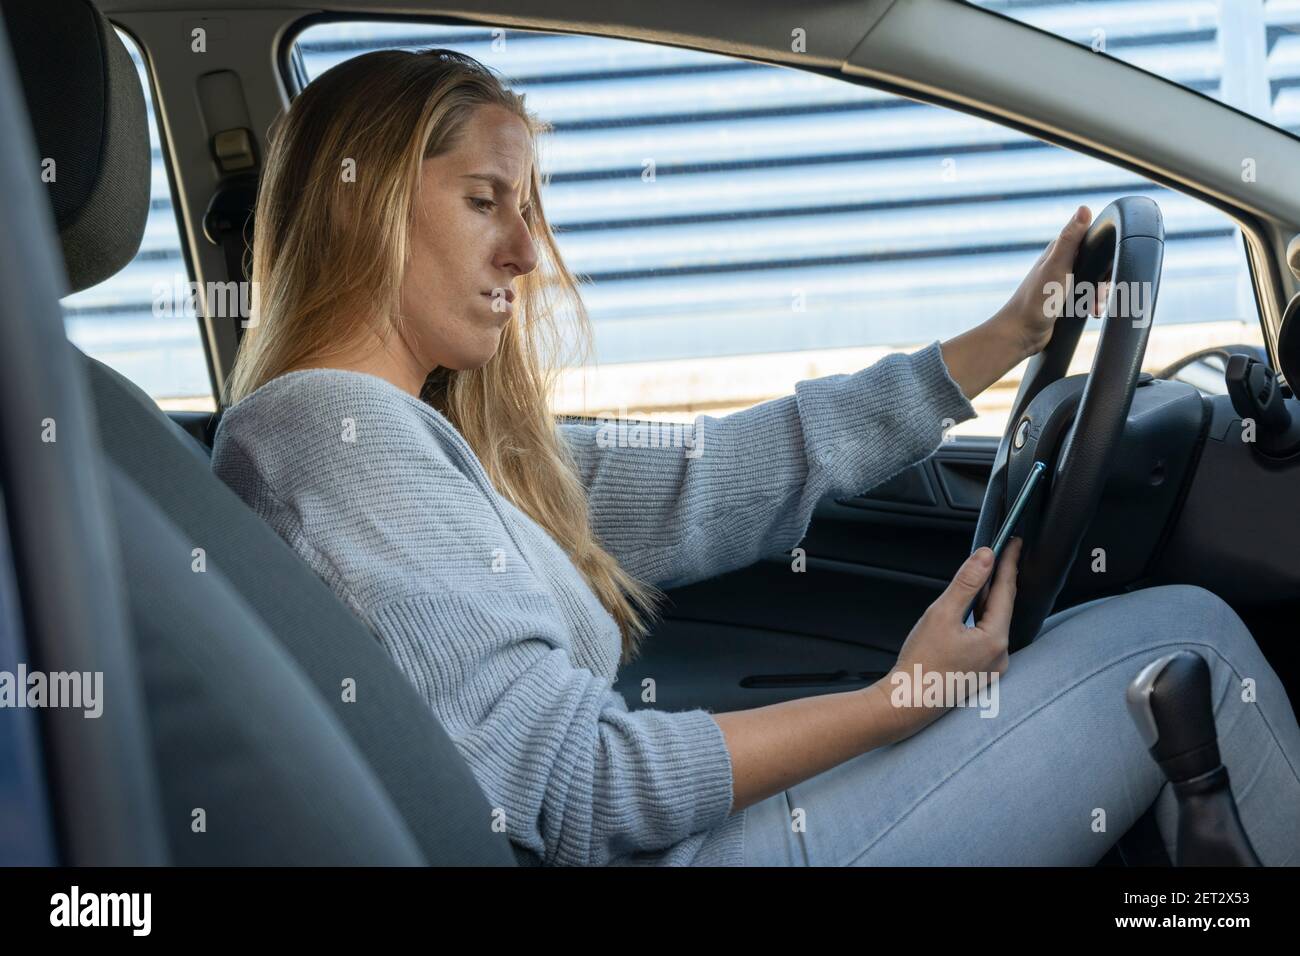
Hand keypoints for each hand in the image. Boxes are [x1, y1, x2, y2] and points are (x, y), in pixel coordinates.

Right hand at [880, 537, 1021, 736]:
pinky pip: (986, 640)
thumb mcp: (942, 614)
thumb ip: (966, 583)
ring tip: (978, 583)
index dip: (1009, 563)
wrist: (907, 702)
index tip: (1014, 543)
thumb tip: (985, 557)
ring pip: (993, 624)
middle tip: (997, 556)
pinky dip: (979, 622)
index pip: (1006, 590)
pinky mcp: (980, 675)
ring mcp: (992, 668)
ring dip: (986, 602)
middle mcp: (1000, 655)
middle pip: (1002, 608)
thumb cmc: (921, 662)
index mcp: (996, 639)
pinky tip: (967, 615)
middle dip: (997, 581)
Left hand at [991, 206, 1099, 360]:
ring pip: (1096, 280)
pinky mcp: (1066, 297)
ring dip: (1100, 293)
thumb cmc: (1036, 301)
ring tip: (1095, 307)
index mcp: (1060, 250)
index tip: (1108, 270)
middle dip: (1105, 278)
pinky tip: (1093, 312)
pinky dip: (1094, 302)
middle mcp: (1062, 262)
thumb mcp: (1057, 267)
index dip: (1107, 251)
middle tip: (1099, 294)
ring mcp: (1064, 280)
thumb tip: (1084, 208)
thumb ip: (1070, 239)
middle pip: (1098, 262)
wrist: (1021, 334)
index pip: (1094, 239)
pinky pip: (1089, 295)